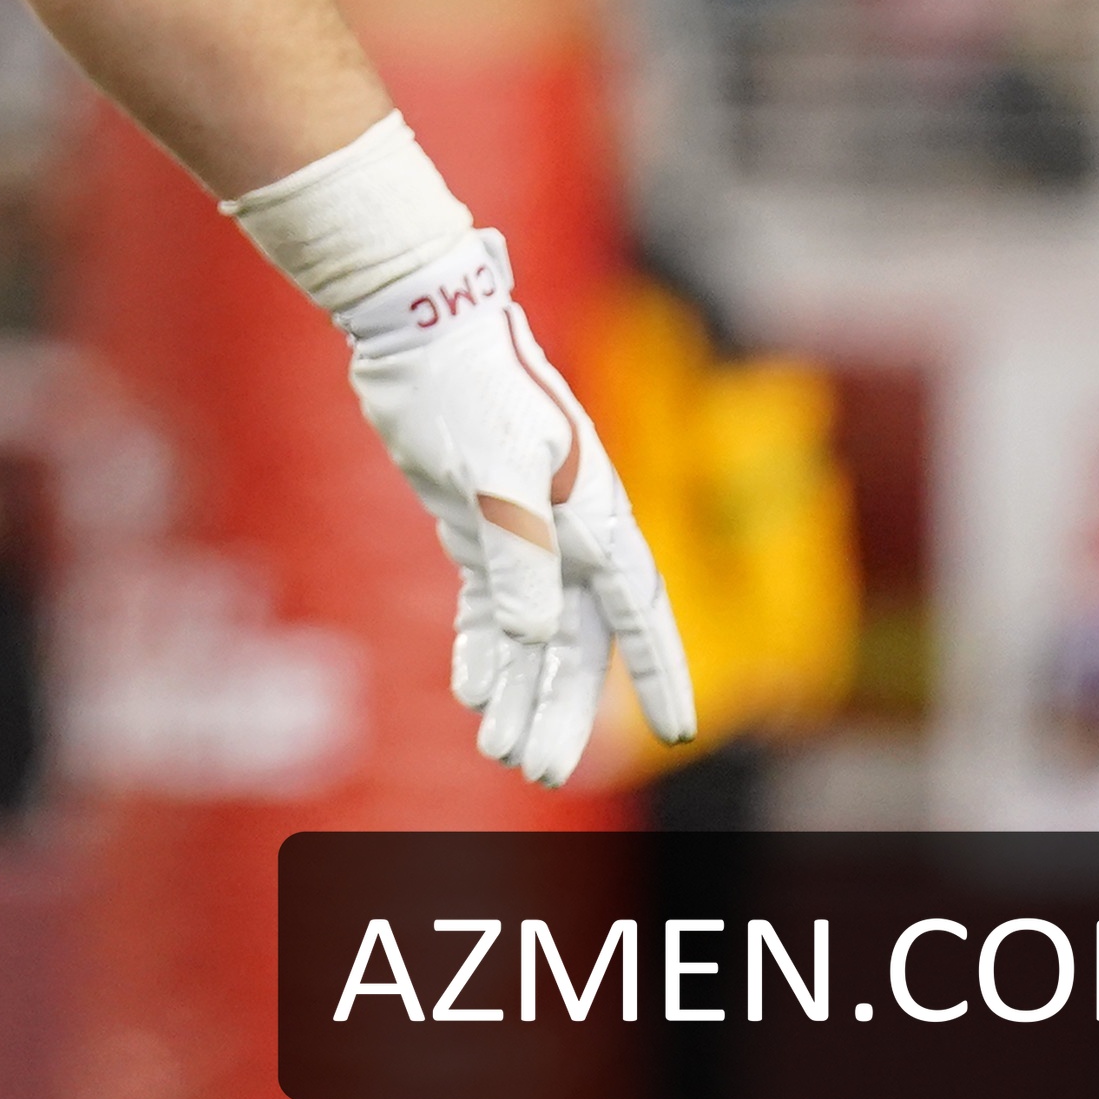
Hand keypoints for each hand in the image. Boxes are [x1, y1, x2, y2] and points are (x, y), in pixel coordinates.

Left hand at [340, 232, 699, 787]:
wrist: (420, 328)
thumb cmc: (469, 384)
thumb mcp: (494, 468)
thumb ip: (520, 552)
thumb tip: (540, 637)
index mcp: (597, 515)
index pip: (639, 610)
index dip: (661, 671)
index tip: (678, 731)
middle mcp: (569, 530)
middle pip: (578, 640)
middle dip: (565, 706)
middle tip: (543, 770)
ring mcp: (523, 529)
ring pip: (532, 631)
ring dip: (520, 689)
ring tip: (504, 751)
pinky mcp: (477, 523)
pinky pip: (489, 604)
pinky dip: (482, 646)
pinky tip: (471, 689)